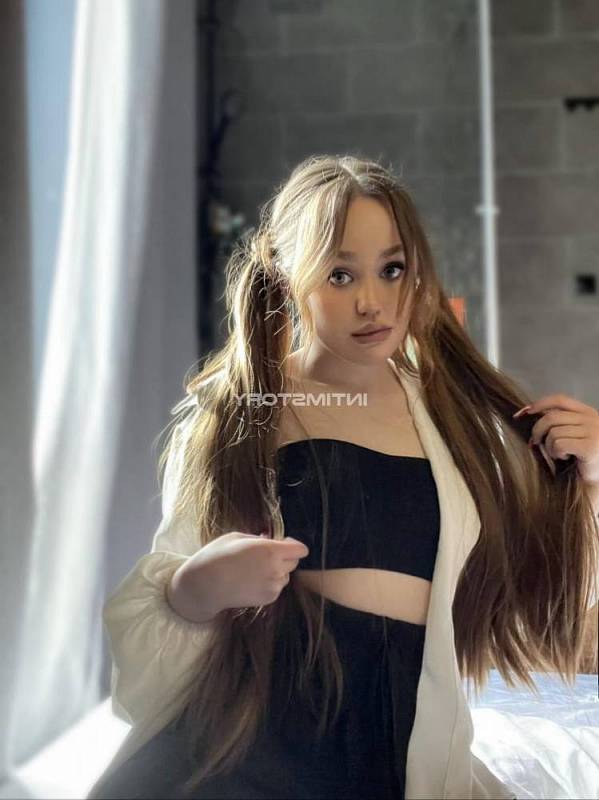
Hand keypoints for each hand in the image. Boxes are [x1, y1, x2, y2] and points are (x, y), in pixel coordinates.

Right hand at [173, 531, 309, 619]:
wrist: (204, 585)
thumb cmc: (217, 556)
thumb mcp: (237, 537)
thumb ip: (259, 539)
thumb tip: (269, 540)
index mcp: (271, 550)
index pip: (300, 550)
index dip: (293, 545)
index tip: (283, 542)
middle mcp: (276, 569)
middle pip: (294, 562)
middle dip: (284, 557)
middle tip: (265, 554)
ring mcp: (273, 586)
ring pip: (286, 576)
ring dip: (278, 571)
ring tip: (256, 568)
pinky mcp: (268, 599)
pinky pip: (277, 587)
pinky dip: (270, 583)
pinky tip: (252, 579)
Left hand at [513, 394, 598, 485]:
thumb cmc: (582, 456)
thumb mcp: (573, 433)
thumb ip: (558, 422)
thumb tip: (528, 412)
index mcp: (587, 412)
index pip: (560, 399)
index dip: (540, 404)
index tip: (525, 412)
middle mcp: (592, 419)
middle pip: (552, 417)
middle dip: (537, 430)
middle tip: (536, 442)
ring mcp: (592, 432)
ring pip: (554, 432)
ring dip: (550, 446)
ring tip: (558, 454)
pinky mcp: (589, 447)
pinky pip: (559, 444)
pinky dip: (557, 453)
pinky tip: (565, 457)